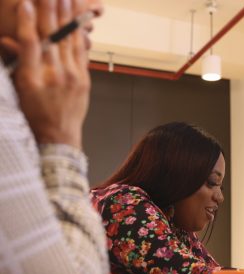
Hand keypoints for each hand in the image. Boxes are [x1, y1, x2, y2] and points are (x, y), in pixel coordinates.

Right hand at [0, 0, 96, 148]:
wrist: (59, 138)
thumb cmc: (33, 116)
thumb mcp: (18, 91)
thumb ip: (15, 64)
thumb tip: (7, 41)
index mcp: (32, 79)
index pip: (29, 43)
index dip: (27, 22)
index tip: (25, 3)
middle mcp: (54, 76)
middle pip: (52, 38)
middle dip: (51, 11)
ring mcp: (72, 78)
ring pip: (69, 42)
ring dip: (67, 17)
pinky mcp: (84, 80)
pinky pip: (82, 53)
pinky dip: (79, 35)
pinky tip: (79, 20)